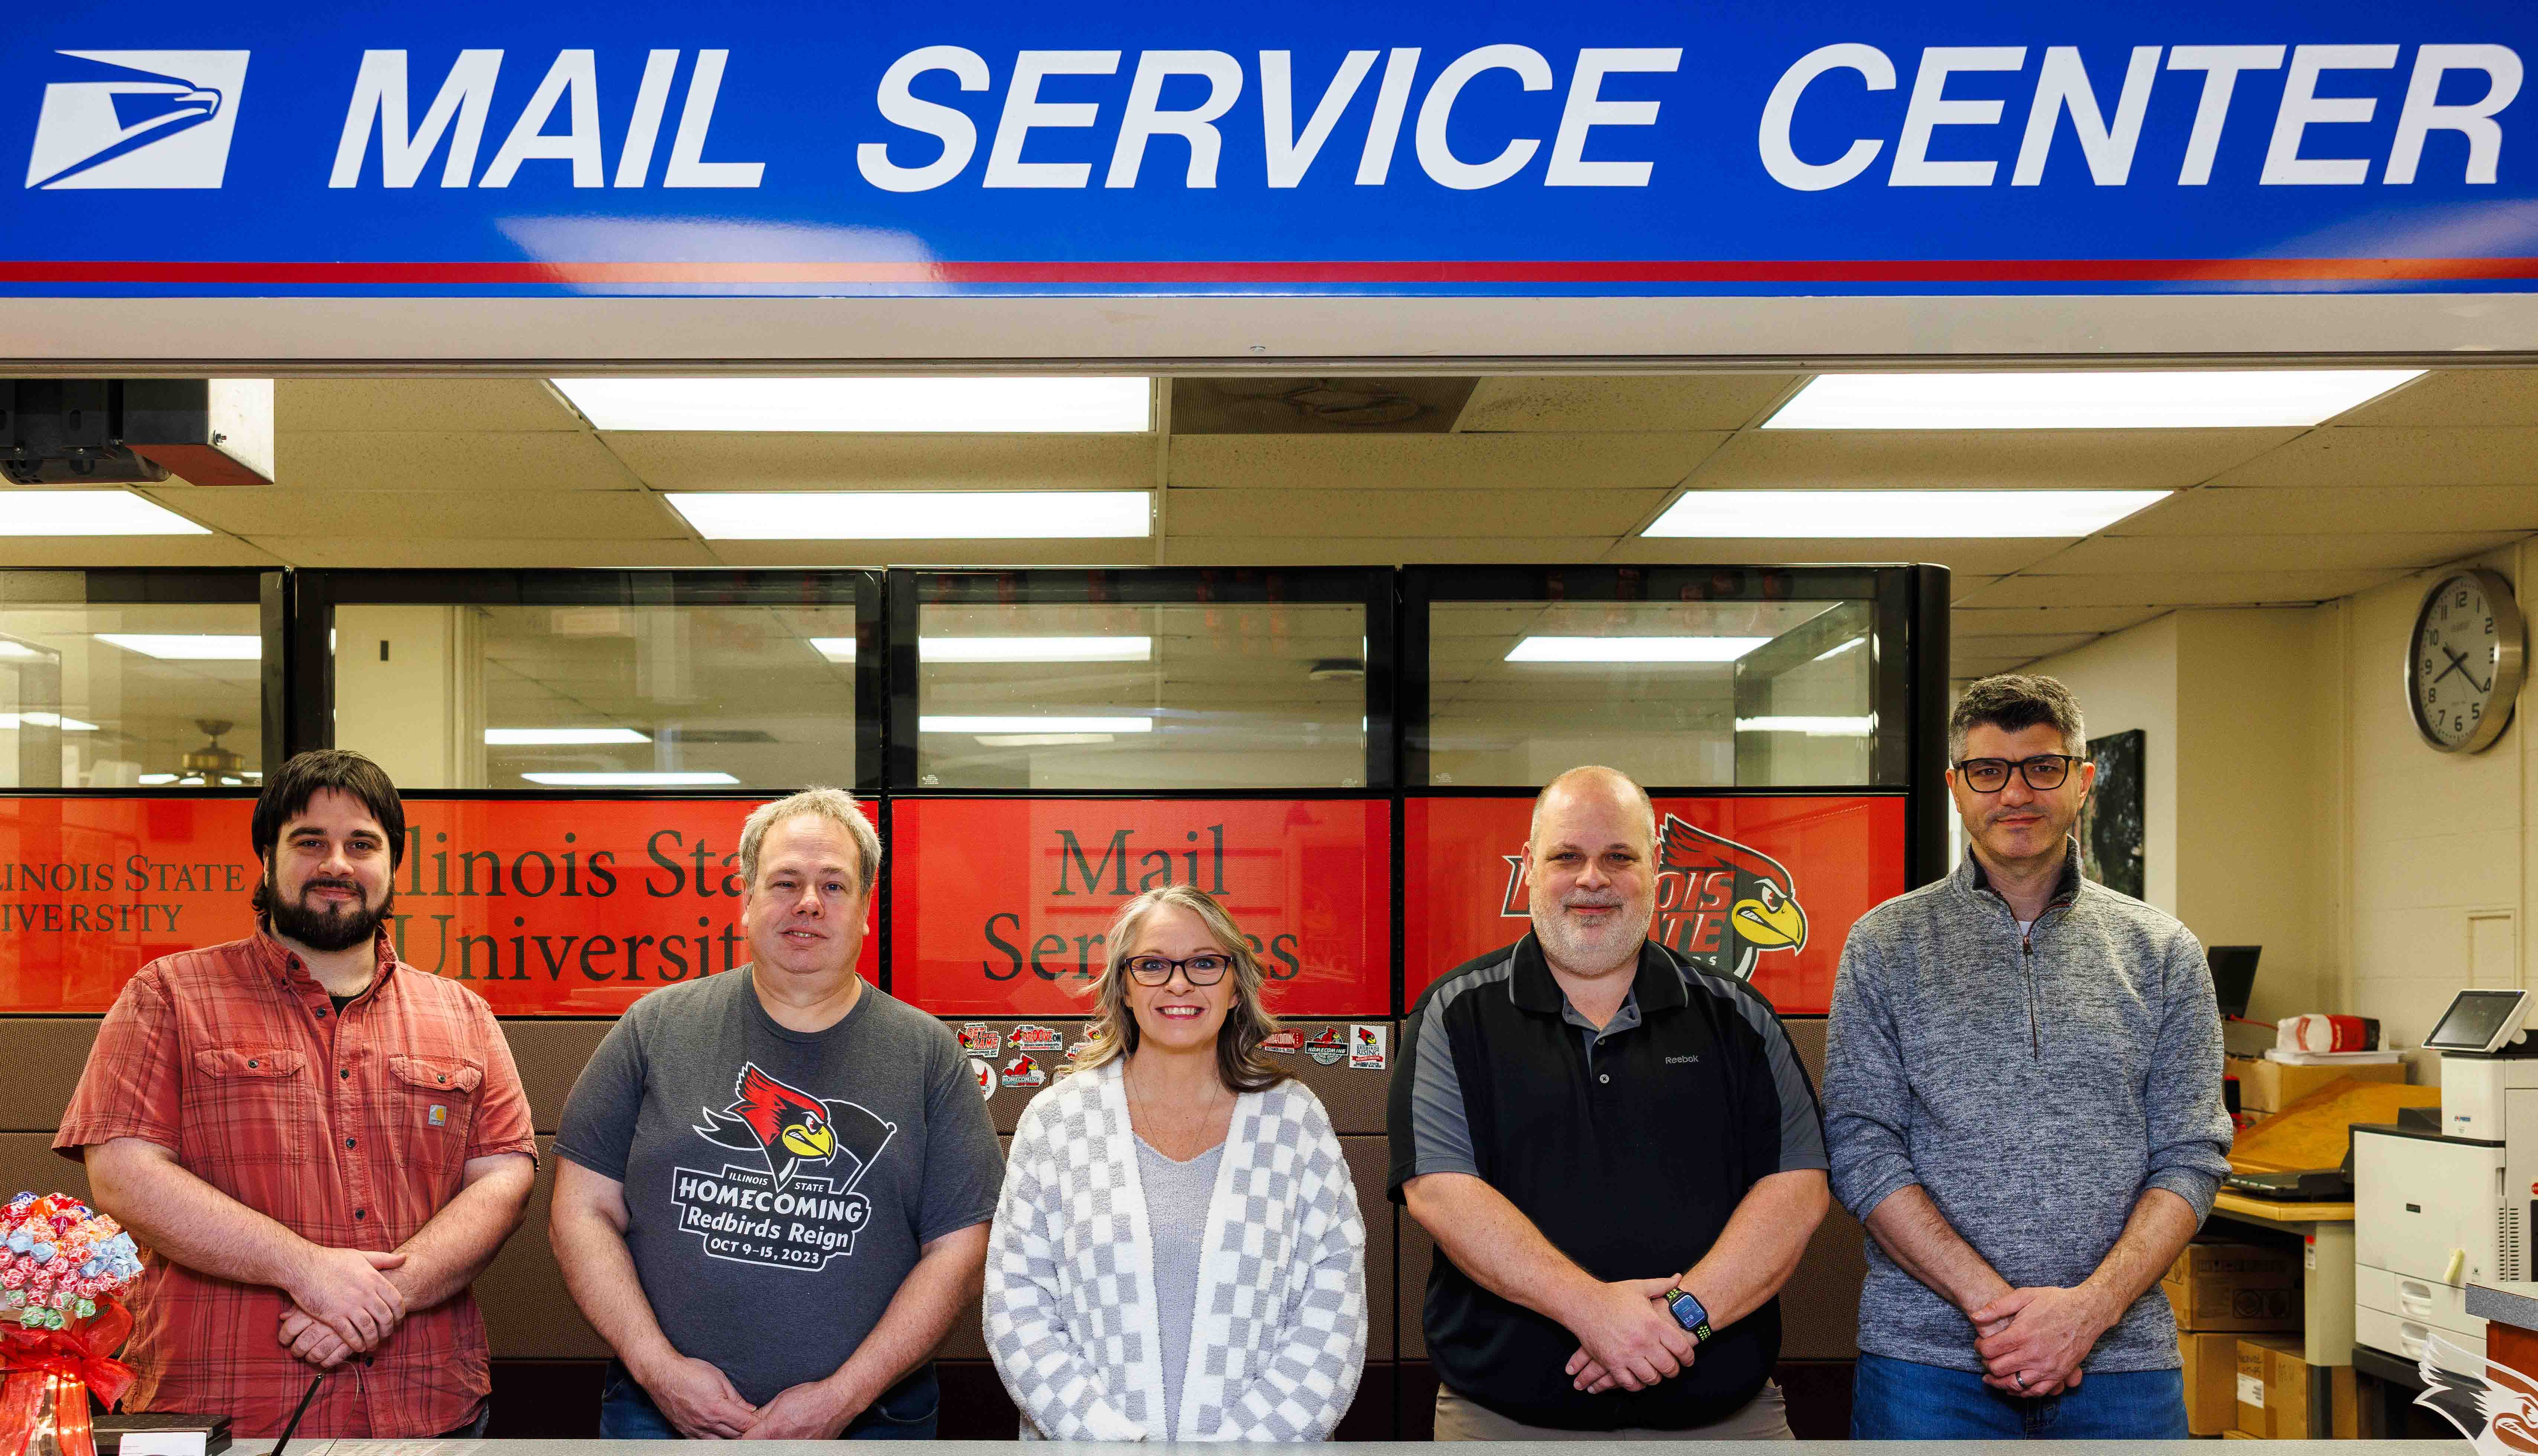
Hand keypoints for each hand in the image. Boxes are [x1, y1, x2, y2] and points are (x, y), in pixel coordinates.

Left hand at [277, 1300, 353, 1368]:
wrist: (371, 1297)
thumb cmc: (337, 1297)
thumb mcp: (317, 1297)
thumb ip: (299, 1307)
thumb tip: (283, 1317)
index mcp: (315, 1309)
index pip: (290, 1328)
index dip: (284, 1337)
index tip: (285, 1340)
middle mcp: (325, 1322)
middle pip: (302, 1344)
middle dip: (297, 1351)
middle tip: (297, 1351)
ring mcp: (339, 1333)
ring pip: (317, 1354)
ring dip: (311, 1358)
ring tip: (310, 1356)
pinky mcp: (351, 1342)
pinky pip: (334, 1359)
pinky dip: (327, 1362)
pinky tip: (325, 1358)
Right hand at [286, 1246, 406, 1352]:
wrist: (305, 1267)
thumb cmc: (332, 1261)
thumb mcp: (361, 1256)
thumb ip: (384, 1259)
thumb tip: (404, 1258)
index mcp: (374, 1280)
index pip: (396, 1301)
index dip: (400, 1314)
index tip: (397, 1320)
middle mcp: (365, 1294)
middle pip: (385, 1318)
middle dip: (388, 1330)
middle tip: (386, 1335)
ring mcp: (350, 1306)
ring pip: (369, 1330)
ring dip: (373, 1340)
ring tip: (373, 1345)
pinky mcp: (334, 1316)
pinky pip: (350, 1335)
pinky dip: (357, 1344)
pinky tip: (358, 1347)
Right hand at [634, 1353, 759, 1439]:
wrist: (662, 1374)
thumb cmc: (691, 1372)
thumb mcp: (719, 1378)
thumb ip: (736, 1397)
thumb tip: (750, 1409)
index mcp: (718, 1408)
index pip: (745, 1424)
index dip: (757, 1424)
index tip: (764, 1422)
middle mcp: (707, 1423)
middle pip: (735, 1436)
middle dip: (748, 1433)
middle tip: (757, 1430)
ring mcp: (695, 1429)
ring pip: (720, 1443)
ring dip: (732, 1440)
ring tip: (741, 1435)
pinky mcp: (685, 1431)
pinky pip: (703, 1445)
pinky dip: (714, 1443)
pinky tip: (721, 1440)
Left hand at [739, 1379, 858, 1439]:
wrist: (838, 1402)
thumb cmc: (811, 1397)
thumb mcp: (781, 1399)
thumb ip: (763, 1413)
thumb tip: (752, 1420)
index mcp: (771, 1430)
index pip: (745, 1442)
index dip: (743, 1436)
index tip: (746, 1432)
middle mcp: (780, 1445)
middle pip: (758, 1448)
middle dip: (757, 1440)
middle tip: (763, 1431)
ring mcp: (793, 1450)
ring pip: (773, 1449)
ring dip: (772, 1442)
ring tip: (784, 1430)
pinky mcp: (805, 1452)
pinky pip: (788, 1449)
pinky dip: (787, 1444)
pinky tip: (794, 1435)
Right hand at [1560, 1277, 1694, 1392]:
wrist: (1584, 1303)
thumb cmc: (1612, 1295)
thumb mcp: (1639, 1287)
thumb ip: (1662, 1285)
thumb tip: (1678, 1278)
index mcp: (1653, 1324)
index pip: (1681, 1348)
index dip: (1689, 1357)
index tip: (1688, 1360)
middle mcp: (1643, 1341)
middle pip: (1668, 1366)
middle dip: (1674, 1370)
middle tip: (1672, 1368)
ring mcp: (1627, 1354)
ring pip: (1651, 1378)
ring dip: (1656, 1378)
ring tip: (1656, 1373)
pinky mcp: (1612, 1363)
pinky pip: (1630, 1383)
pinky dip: (1637, 1384)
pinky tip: (1638, 1379)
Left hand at [1971, 1285, 2116, 1396]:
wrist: (2087, 1312)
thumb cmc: (2055, 1301)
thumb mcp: (2024, 1295)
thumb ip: (1997, 1307)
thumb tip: (1974, 1317)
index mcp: (2021, 1335)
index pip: (1989, 1350)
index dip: (1979, 1348)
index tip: (1979, 1344)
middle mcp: (2032, 1354)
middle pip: (1998, 1369)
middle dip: (1987, 1365)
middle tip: (1985, 1359)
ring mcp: (2046, 1367)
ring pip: (2014, 1385)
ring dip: (1999, 1383)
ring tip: (1992, 1378)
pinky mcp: (2058, 1374)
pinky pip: (2036, 1391)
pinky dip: (2021, 1392)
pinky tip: (2013, 1387)